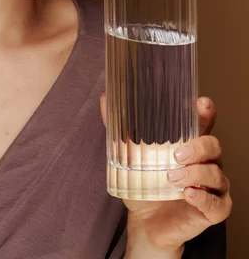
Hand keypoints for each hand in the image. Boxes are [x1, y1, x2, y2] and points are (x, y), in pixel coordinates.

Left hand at [100, 95, 231, 256]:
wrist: (145, 224)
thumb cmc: (143, 186)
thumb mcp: (128, 156)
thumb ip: (118, 128)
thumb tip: (104, 99)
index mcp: (190, 145)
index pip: (205, 124)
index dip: (206, 113)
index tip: (201, 105)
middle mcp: (206, 162)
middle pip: (213, 146)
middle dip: (198, 147)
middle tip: (177, 154)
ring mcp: (212, 187)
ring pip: (216, 174)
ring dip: (195, 174)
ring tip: (172, 178)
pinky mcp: (213, 210)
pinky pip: (219, 204)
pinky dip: (204, 198)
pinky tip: (188, 194)